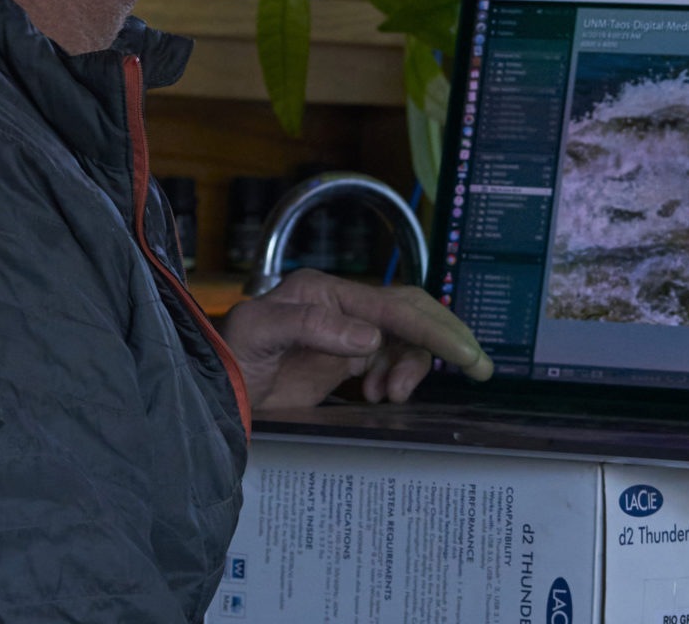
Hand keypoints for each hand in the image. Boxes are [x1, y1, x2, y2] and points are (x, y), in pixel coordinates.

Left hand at [218, 268, 493, 412]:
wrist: (210, 393)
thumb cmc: (227, 356)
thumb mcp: (258, 334)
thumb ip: (311, 327)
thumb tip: (369, 337)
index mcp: (326, 293)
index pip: (393, 307)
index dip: (432, 330)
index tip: (465, 354)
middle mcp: (342, 307)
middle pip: (411, 313)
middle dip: (446, 338)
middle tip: (478, 368)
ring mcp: (346, 333)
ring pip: (406, 340)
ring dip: (413, 367)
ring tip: (392, 396)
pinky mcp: (345, 359)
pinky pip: (391, 360)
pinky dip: (398, 377)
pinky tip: (381, 395)